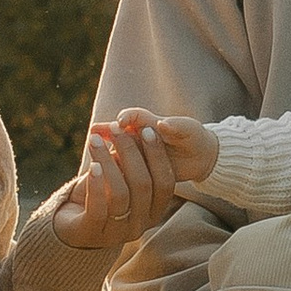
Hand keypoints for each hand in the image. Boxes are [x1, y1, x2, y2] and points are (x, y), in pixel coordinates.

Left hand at [51, 116, 180, 251]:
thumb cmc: (101, 196)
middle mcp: (140, 225)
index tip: (146, 130)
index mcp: (153, 211)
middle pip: (143, 185)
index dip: (158, 155)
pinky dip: (96, 184)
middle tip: (116, 129)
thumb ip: (129, 160)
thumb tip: (132, 127)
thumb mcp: (120, 177)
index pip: (165, 183)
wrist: (71, 227)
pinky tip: (92, 164)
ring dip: (108, 161)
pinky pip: (98, 208)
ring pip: (120, 194)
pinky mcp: (92, 233)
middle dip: (130, 151)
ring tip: (95, 140)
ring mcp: (117, 233)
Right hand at [105, 105, 219, 185]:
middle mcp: (138, 136)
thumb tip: (162, 124)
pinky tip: (103, 175)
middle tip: (94, 135)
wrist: (198, 157)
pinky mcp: (137, 169)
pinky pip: (123, 170)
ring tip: (92, 154)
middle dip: (106, 133)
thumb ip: (177, 126)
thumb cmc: (193, 138)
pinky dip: (113, 171)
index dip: (125, 117)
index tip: (120, 123)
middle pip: (117, 132)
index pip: (132, 116)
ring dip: (105, 152)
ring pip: (116, 151)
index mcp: (148, 122)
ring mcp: (136, 153)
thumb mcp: (189, 131)